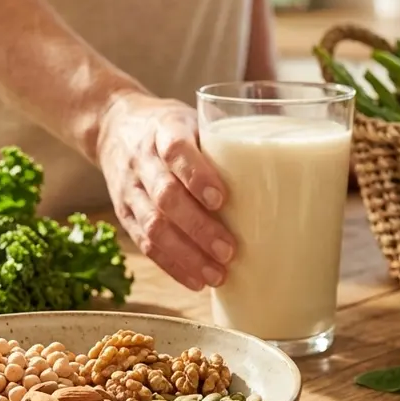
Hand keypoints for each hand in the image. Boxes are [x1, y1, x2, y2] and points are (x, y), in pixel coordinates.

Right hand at [96, 92, 234, 290]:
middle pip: (165, 196)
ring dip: (186, 255)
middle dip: (198, 228)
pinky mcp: (125, 214)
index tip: (221, 198)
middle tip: (229, 251)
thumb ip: (225, 144)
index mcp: (164, 130)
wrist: (113, 126)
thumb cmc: (170, 128)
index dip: (197, 175)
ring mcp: (130, 190)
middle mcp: (142, 160)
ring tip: (216, 275)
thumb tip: (286, 173)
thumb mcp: (194, 120)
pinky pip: (146, 245)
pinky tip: (196, 280)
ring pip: (153, 227)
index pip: (176, 151)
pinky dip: (172, 266)